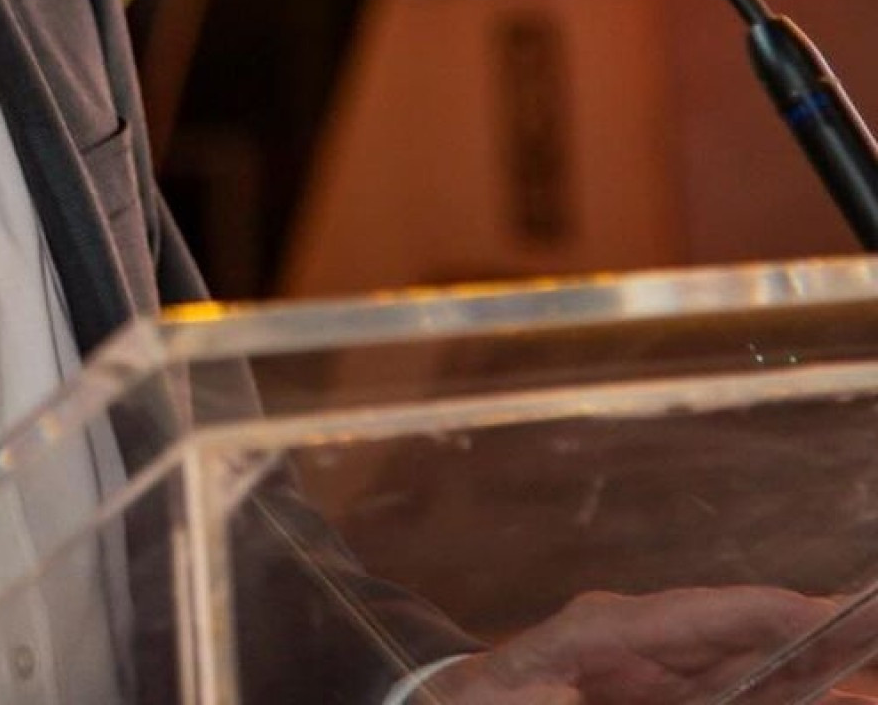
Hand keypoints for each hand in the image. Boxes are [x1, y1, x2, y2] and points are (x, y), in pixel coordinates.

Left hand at [428, 586, 876, 704]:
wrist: (468, 698)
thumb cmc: (487, 697)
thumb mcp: (508, 696)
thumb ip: (539, 695)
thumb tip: (556, 697)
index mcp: (605, 630)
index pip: (695, 615)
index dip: (760, 613)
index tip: (823, 609)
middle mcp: (645, 640)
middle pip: (741, 631)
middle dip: (812, 629)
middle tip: (872, 621)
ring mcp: (664, 669)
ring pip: (754, 665)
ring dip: (814, 666)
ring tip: (870, 664)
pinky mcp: (673, 693)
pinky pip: (741, 691)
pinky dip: (788, 691)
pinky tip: (834, 696)